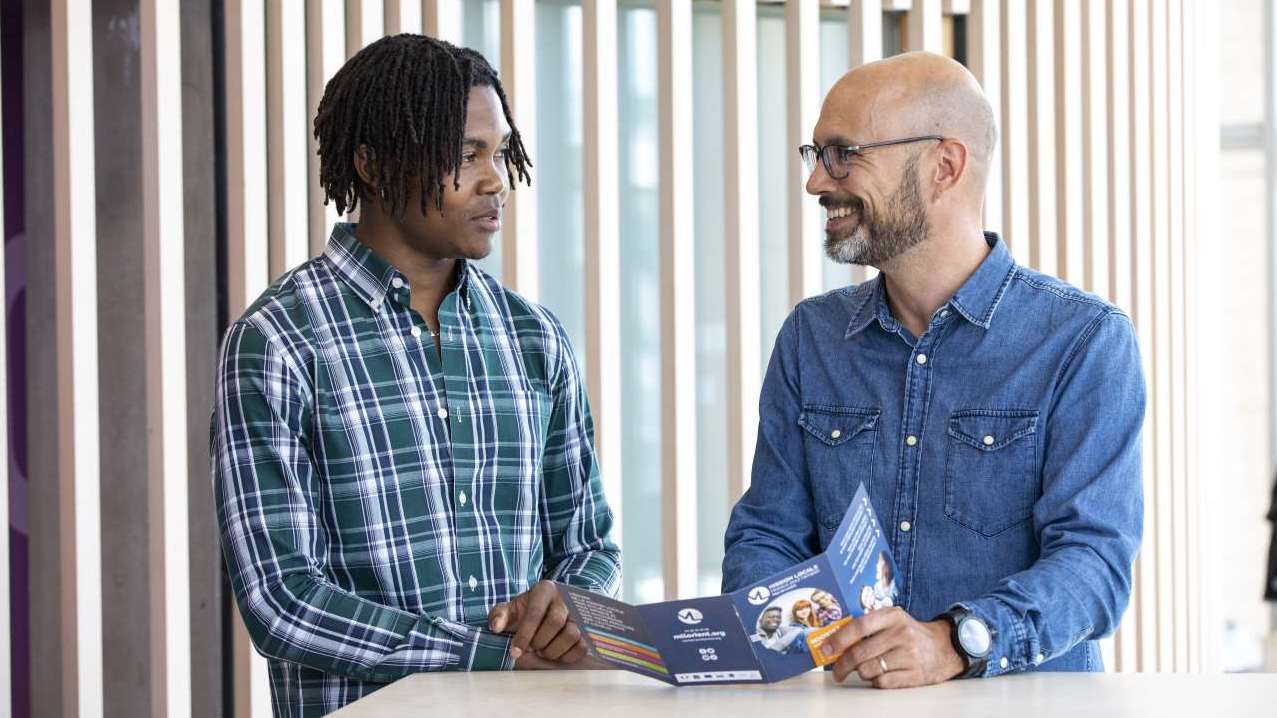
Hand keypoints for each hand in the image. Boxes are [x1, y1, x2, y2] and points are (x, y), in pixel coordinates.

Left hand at [488, 580, 587, 664]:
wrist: (547, 610)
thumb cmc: (525, 610)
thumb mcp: (510, 609)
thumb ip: (499, 615)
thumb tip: (496, 627)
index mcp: (544, 590)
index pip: (535, 613)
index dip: (524, 635)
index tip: (515, 652)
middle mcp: (564, 599)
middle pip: (555, 622)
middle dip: (540, 642)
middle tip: (531, 649)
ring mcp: (578, 614)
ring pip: (571, 634)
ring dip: (553, 650)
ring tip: (543, 652)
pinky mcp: (587, 630)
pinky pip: (582, 646)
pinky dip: (567, 656)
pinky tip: (556, 655)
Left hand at [820, 607, 964, 687]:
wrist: (944, 647)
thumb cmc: (909, 634)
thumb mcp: (892, 620)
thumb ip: (868, 626)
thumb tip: (834, 640)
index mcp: (892, 616)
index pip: (859, 626)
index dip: (839, 639)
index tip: (825, 649)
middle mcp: (901, 634)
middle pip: (860, 653)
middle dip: (842, 665)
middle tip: (837, 671)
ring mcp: (909, 655)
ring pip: (869, 670)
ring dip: (860, 673)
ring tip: (864, 670)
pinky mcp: (915, 674)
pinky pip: (883, 682)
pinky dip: (876, 681)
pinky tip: (880, 675)